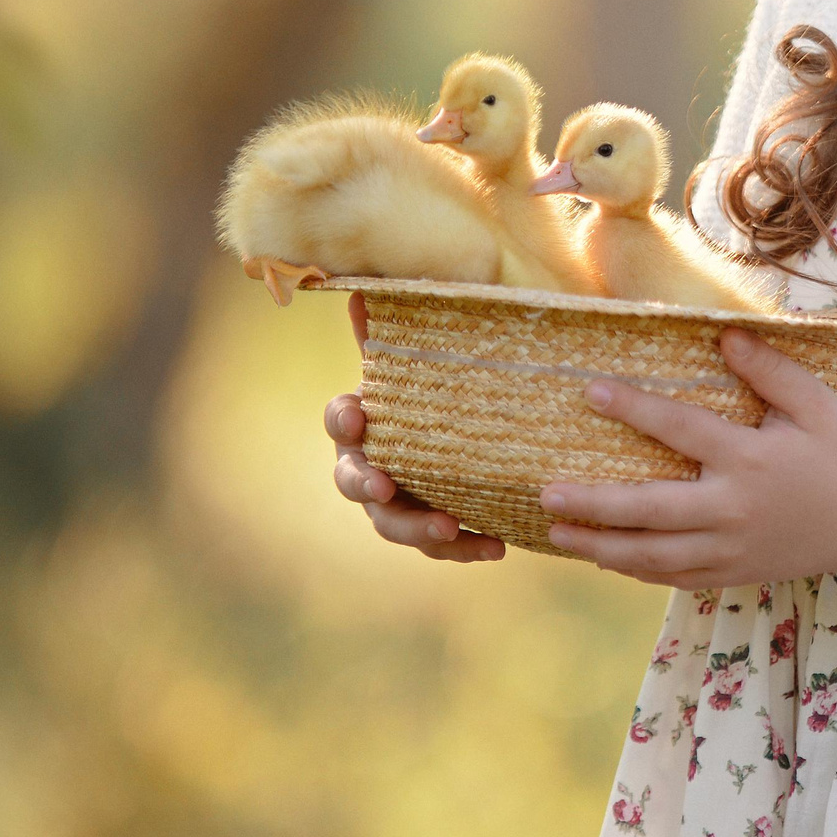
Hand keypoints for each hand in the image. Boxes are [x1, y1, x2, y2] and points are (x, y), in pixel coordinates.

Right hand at [325, 289, 506, 562]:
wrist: (453, 439)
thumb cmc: (423, 395)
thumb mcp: (413, 365)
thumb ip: (389, 335)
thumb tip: (361, 289)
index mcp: (361, 425)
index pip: (339, 420)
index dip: (344, 419)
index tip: (357, 415)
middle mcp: (368, 467)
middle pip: (353, 481)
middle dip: (366, 484)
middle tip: (384, 486)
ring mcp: (395, 504)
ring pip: (392, 524)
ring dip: (417, 528)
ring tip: (448, 528)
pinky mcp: (429, 529)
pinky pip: (441, 544)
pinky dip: (466, 547)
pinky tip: (497, 545)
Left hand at [537, 326, 836, 588]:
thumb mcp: (814, 404)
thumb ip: (770, 369)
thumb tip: (724, 337)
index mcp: (749, 459)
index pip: (681, 429)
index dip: (635, 409)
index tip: (591, 391)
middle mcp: (732, 508)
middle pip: (650, 509)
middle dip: (595, 504)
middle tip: (547, 493)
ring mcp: (730, 548)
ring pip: (653, 555)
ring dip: (601, 545)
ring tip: (558, 532)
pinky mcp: (732, 573)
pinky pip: (673, 577)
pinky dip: (634, 571)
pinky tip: (604, 558)